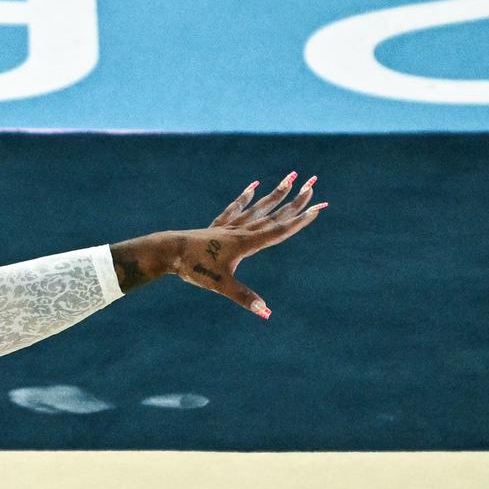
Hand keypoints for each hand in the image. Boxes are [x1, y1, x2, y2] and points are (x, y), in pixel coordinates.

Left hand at [180, 171, 326, 317]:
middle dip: (297, 200)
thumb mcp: (221, 285)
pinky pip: (235, 209)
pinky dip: (246, 197)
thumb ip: (245, 298)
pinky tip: (254, 186)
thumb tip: (265, 312)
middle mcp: (242, 230)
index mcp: (247, 243)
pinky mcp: (217, 227)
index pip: (281, 229)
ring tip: (292, 176)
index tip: (320, 206)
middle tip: (314, 182)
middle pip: (275, 213)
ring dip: (277, 193)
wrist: (168, 251)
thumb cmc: (194, 269)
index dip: (301, 220)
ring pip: (259, 207)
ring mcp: (229, 227)